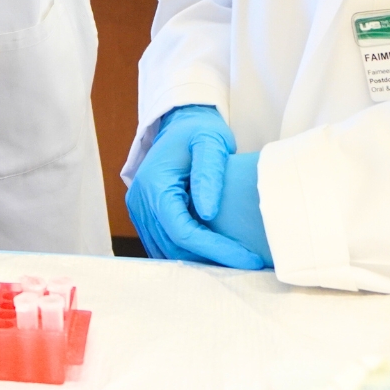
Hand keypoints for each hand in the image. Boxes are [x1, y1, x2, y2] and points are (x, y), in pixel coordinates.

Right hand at [126, 105, 268, 268]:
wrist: (180, 125)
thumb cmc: (198, 131)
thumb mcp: (210, 143)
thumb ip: (209, 174)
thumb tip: (208, 213)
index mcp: (154, 185)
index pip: (182, 231)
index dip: (215, 249)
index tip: (248, 258)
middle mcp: (140, 202)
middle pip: (174, 247)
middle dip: (212, 259)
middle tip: (249, 264)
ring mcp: (140, 211)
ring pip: (168, 252)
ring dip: (201, 260)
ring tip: (237, 261)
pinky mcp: (146, 217)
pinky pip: (165, 245)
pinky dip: (190, 253)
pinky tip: (216, 252)